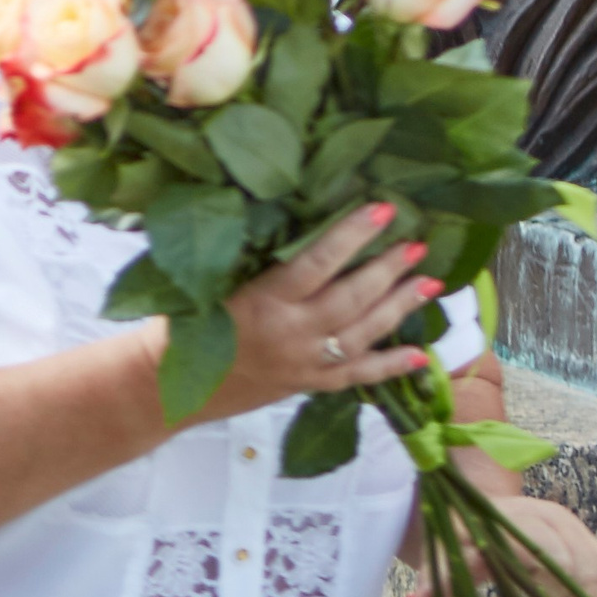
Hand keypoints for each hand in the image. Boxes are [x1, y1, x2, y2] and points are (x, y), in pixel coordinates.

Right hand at [175, 202, 441, 426]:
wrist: (167, 386)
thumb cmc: (181, 323)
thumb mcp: (208, 284)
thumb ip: (249, 260)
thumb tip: (292, 220)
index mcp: (261, 302)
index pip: (315, 263)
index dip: (350, 236)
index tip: (383, 209)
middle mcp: (290, 333)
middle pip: (350, 298)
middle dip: (387, 270)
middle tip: (417, 244)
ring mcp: (303, 363)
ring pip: (363, 333)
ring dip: (398, 307)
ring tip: (429, 283)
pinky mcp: (307, 385)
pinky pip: (356, 376)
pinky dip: (388, 366)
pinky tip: (417, 354)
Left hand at [402, 495, 596, 596]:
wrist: (477, 514)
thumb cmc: (461, 538)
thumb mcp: (445, 556)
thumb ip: (437, 582)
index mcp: (517, 515)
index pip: (546, 553)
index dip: (545, 593)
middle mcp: (554, 517)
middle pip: (578, 569)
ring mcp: (578, 531)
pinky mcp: (593, 547)